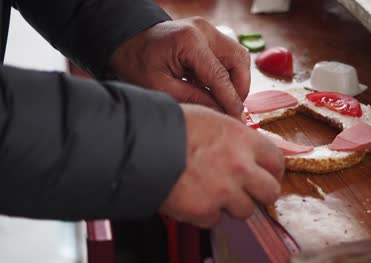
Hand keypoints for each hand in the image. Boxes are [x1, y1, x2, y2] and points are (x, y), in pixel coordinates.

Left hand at [110, 17, 250, 120]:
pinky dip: (228, 74)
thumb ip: (193, 99)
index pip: (221, 76)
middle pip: (239, 61)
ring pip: (238, 57)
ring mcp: (208, 30)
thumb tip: (221, 112)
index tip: (237, 119)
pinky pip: (229, 56)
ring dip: (236, 81)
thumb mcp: (160, 87)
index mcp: (190, 41)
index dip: (231, 101)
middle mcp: (204, 31)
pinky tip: (215, 88)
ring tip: (223, 100)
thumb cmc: (137, 61)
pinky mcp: (208, 35)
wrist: (127, 41)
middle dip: (240, 88)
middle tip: (232, 109)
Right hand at [159, 104, 284, 227]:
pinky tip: (194, 197)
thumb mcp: (211, 119)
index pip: (277, 161)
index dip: (273, 171)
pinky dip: (206, 213)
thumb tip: (246, 150)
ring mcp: (224, 191)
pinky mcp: (204, 210)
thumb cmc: (172, 127)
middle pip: (270, 192)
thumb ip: (235, 137)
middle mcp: (240, 166)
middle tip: (248, 191)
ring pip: (245, 210)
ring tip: (213, 192)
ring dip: (232, 205)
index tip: (268, 176)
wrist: (142, 145)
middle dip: (260, 193)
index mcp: (243, 140)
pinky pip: (216, 220)